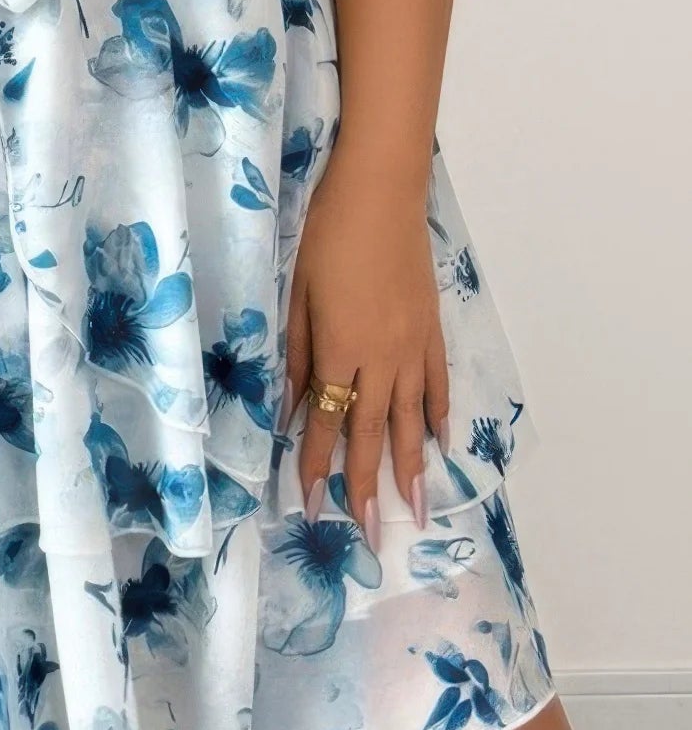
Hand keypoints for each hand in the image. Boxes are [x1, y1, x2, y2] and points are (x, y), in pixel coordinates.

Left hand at [283, 150, 448, 548]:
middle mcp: (381, 358)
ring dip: (413, 467)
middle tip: (372, 538)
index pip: (325, 422)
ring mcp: (413, 345)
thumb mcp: (297, 294)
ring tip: (417, 510)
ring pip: (413, 419)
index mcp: (340, 350)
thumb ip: (296, 355)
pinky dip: (439, 417)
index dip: (316, 467)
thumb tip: (289, 409)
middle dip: (368, 487)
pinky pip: (438, 385)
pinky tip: (440, 444)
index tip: (309, 507)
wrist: (381, 191)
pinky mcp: (432, 328)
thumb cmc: (326, 235)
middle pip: (373, 433)